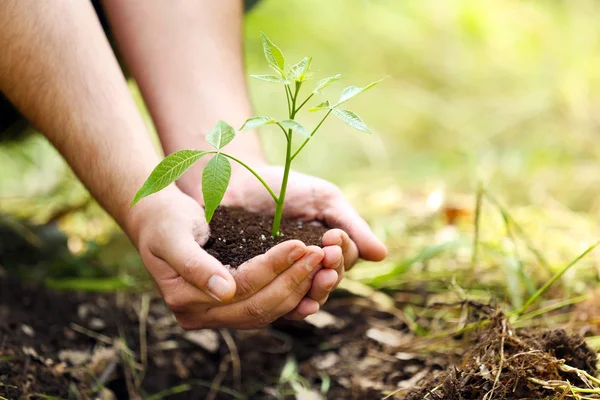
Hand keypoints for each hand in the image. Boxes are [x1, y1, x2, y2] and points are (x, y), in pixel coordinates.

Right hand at [124, 187, 325, 328]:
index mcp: (184, 299)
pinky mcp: (229, 308)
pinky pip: (265, 307)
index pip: (242, 288)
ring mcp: (214, 316)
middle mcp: (199, 316)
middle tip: (320, 253)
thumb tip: (226, 292)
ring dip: (297, 288)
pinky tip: (309, 274)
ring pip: (267, 311)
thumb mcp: (174, 235)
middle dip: (293, 279)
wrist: (156, 220)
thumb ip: (195, 265)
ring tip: (320, 260)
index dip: (274, 267)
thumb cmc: (164, 219)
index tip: (301, 243)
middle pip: (259, 305)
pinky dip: (290, 293)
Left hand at [222, 164, 387, 317]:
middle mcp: (310, 267)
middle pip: (330, 282)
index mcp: (329, 248)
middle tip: (327, 259)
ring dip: (318, 291)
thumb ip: (352, 225)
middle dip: (332, 271)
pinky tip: (300, 306)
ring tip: (319, 278)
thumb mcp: (324, 200)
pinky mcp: (263, 285)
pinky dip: (294, 307)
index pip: (346, 260)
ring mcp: (286, 277)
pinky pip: (282, 304)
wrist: (242, 181)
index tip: (332, 238)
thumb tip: (382, 255)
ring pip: (309, 296)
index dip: (343, 252)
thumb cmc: (286, 187)